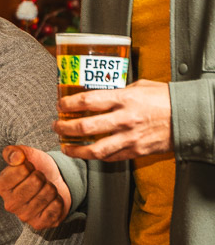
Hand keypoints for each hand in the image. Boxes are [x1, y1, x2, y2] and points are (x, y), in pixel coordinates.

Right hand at [0, 146, 71, 230]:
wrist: (54, 183)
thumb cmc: (37, 168)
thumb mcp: (25, 155)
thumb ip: (14, 151)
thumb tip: (16, 157)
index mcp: (1, 187)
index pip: (21, 169)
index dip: (30, 165)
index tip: (30, 169)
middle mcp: (9, 204)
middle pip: (36, 181)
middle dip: (43, 176)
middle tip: (40, 180)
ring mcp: (24, 216)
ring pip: (48, 193)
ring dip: (52, 188)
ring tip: (46, 189)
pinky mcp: (39, 224)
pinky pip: (56, 207)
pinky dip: (58, 200)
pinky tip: (52, 200)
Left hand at [55, 79, 172, 159]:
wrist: (188, 117)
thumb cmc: (165, 99)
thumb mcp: (140, 86)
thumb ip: (119, 92)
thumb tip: (100, 95)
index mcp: (124, 99)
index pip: (87, 101)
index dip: (68, 104)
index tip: (60, 106)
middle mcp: (123, 119)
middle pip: (84, 127)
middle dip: (64, 128)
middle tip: (56, 126)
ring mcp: (129, 138)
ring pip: (94, 150)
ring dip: (75, 149)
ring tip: (65, 146)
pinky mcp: (135, 151)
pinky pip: (110, 158)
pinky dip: (95, 157)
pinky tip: (87, 154)